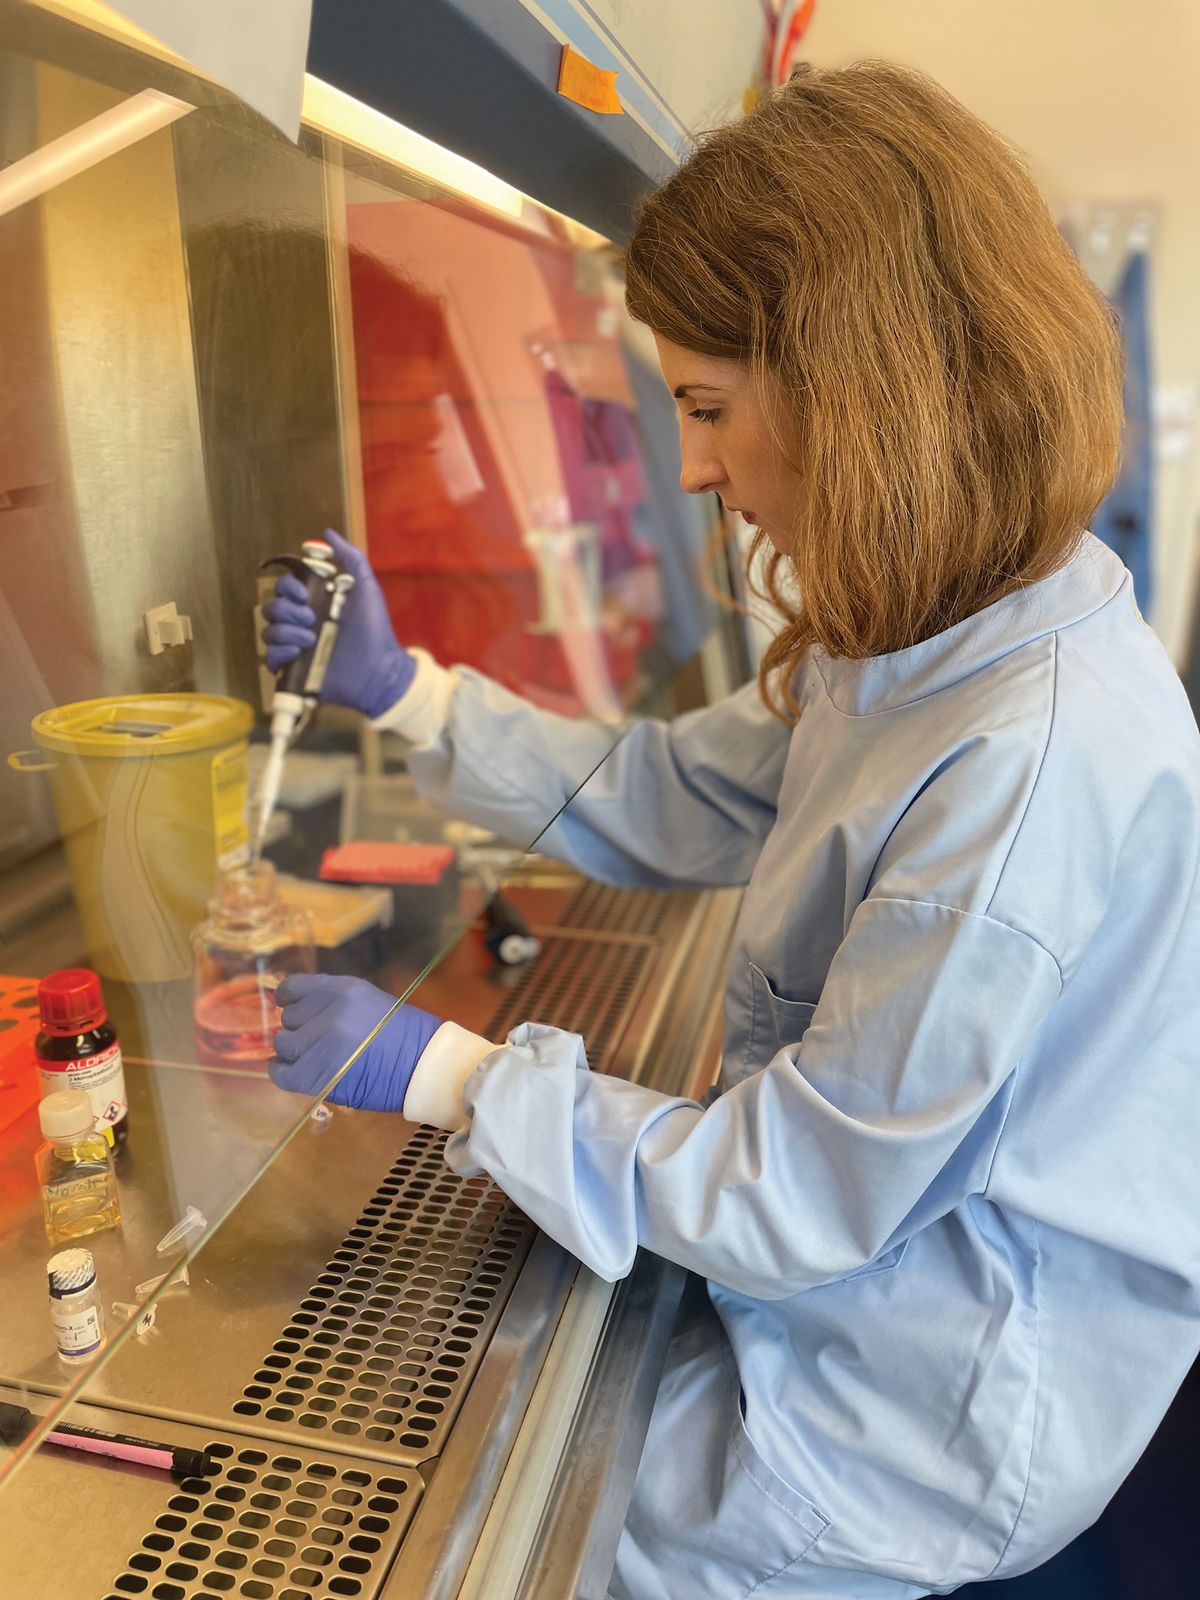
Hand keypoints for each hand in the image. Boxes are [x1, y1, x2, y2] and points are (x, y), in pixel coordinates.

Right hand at [261, 529, 416, 717]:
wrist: (378, 669)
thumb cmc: (374, 629)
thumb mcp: (366, 586)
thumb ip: (350, 557)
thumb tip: (327, 532)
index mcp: (315, 602)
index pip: (284, 587)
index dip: (288, 587)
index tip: (305, 594)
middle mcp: (302, 622)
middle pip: (270, 607)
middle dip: (287, 610)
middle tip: (311, 618)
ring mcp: (296, 646)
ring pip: (268, 631)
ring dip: (285, 632)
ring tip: (311, 639)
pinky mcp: (294, 669)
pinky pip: (269, 658)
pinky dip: (278, 653)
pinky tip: (297, 653)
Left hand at [269, 974, 441, 1112]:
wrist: (425, 1066)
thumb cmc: (405, 1034)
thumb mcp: (370, 1001)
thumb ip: (335, 1002)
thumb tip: (299, 1007)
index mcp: (342, 989)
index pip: (292, 988)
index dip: (288, 1000)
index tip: (291, 1008)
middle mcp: (328, 1012)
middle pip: (288, 1019)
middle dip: (300, 1030)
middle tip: (318, 1041)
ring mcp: (321, 1044)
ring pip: (284, 1045)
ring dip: (295, 1052)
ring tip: (313, 1059)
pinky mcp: (317, 1075)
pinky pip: (281, 1073)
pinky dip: (283, 1073)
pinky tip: (294, 1072)